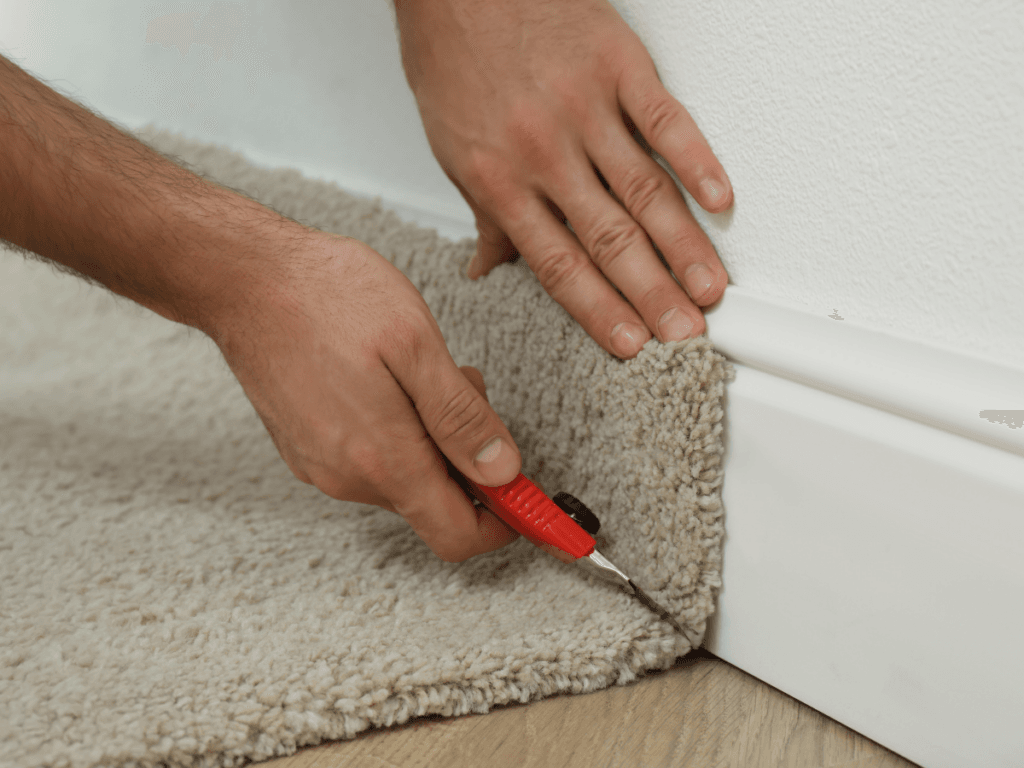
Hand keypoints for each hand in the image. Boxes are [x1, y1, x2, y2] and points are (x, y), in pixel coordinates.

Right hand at [215, 230, 521, 561]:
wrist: (244, 278)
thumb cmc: (328, 297)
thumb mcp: (416, 346)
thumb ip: (461, 418)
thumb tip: (503, 473)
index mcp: (383, 460)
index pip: (458, 535)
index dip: (506, 521)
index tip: (531, 496)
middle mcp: (348, 477)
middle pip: (434, 503)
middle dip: (468, 460)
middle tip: (467, 389)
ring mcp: (321, 465)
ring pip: (404, 478)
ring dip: (432, 439)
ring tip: (423, 371)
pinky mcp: (305, 447)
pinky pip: (371, 459)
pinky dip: (398, 433)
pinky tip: (389, 379)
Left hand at [396, 0, 731, 358]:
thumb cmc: (452, 58)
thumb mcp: (451, 148)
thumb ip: (483, 212)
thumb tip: (487, 267)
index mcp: (499, 179)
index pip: (557, 264)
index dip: (598, 309)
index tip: (629, 343)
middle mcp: (542, 151)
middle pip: (608, 238)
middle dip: (651, 295)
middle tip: (684, 332)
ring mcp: (583, 107)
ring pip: (642, 190)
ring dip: (681, 245)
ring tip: (709, 287)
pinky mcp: (615, 64)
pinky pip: (664, 119)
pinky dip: (696, 159)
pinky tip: (718, 199)